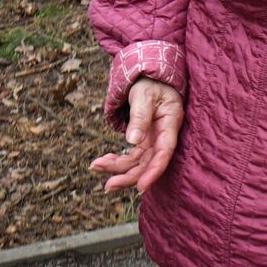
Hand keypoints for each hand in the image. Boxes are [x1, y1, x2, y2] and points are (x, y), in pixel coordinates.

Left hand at [90, 77, 183, 193]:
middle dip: (129, 176)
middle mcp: (164, 135)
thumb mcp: (143, 95)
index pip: (164, 151)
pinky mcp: (145, 141)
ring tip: (96, 166)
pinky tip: (103, 160)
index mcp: (170, 122)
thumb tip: (132, 141)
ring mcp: (154, 139)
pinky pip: (132, 157)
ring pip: (138, 162)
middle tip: (107, 185)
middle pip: (149, 162)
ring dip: (118, 169)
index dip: (154, 171)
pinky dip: (117, 161)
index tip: (140, 187)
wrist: (151, 79)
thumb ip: (140, 116)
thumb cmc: (151, 85)